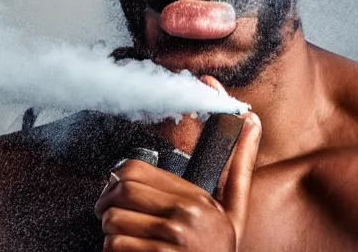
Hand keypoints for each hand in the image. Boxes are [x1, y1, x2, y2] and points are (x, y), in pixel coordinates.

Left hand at [94, 106, 262, 249]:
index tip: (115, 190)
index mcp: (196, 199)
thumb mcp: (235, 212)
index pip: (137, 170)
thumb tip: (251, 119)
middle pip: (121, 192)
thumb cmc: (220, 251)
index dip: (117, 178)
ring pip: (114, 222)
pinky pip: (115, 247)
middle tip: (107, 213)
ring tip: (122, 237)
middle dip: (106, 204)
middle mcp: (184, 218)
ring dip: (110, 232)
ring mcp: (169, 243)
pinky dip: (113, 251)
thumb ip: (240, 167)